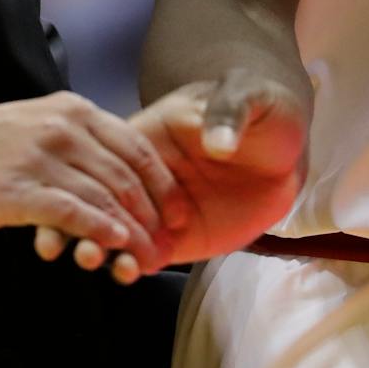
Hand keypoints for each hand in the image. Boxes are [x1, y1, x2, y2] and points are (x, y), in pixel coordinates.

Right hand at [0, 92, 188, 280]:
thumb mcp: (44, 123)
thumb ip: (85, 138)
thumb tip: (131, 169)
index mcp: (73, 109)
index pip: (135, 147)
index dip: (162, 184)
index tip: (177, 212)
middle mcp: (62, 128)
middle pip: (125, 176)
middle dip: (152, 214)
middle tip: (166, 242)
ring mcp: (41, 158)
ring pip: (104, 198)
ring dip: (130, 232)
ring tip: (144, 256)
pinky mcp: (20, 191)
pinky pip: (72, 212)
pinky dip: (99, 230)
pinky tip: (112, 245)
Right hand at [36, 73, 305, 275]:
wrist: (290, 153)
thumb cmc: (264, 111)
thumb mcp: (250, 96)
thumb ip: (230, 111)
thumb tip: (216, 142)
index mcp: (152, 133)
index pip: (113, 156)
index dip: (93, 175)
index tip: (80, 195)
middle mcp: (146, 175)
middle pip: (103, 196)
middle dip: (82, 219)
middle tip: (79, 240)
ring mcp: (159, 209)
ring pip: (116, 230)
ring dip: (99, 246)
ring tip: (98, 259)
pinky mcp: (179, 238)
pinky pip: (146, 255)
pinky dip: (130, 265)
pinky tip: (130, 271)